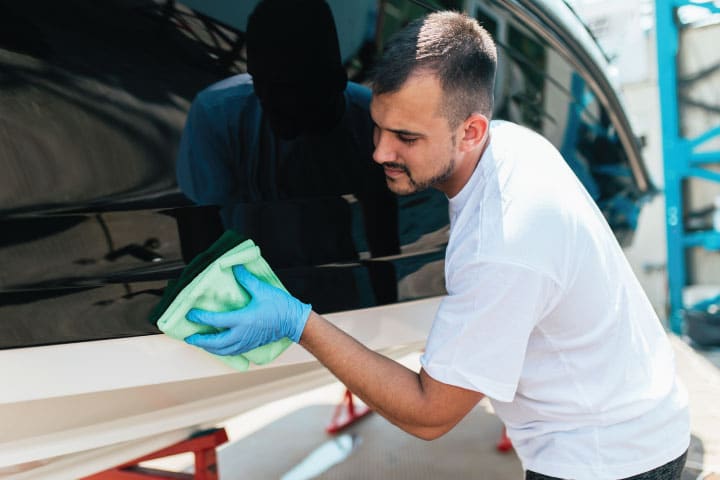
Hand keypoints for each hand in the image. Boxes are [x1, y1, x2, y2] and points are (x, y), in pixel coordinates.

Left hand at [184, 265, 310, 354]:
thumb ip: (246, 279)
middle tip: (190, 336)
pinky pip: (231, 351)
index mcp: (242, 320)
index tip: (191, 314)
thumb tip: (235, 268)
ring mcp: (246, 342)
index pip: (216, 320)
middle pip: (215, 342)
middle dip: (200, 340)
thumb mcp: (262, 290)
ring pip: (223, 350)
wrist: (294, 322)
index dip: (201, 318)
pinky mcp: (251, 345)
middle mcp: (242, 334)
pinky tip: (218, 346)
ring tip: (201, 343)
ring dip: (209, 347)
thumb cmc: (280, 307)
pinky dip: (221, 350)